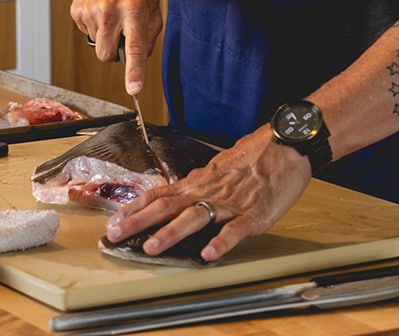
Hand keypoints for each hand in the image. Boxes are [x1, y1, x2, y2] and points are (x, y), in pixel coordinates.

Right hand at [72, 0, 161, 94]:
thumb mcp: (151, 2)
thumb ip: (150, 31)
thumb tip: (140, 57)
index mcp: (134, 10)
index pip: (135, 47)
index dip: (135, 71)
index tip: (134, 89)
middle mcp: (111, 12)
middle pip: (107, 55)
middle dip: (113, 50)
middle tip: (120, 30)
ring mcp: (91, 12)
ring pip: (96, 45)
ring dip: (104, 35)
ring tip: (110, 12)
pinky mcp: (77, 12)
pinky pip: (86, 33)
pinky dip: (94, 26)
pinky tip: (100, 8)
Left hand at [103, 129, 311, 261]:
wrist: (286, 144)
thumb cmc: (254, 158)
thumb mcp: (218, 169)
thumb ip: (198, 185)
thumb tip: (178, 195)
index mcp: (198, 183)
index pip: (159, 195)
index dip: (135, 209)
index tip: (113, 222)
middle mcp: (207, 191)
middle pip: (167, 206)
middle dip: (139, 222)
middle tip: (115, 236)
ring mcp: (229, 203)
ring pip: (195, 217)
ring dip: (172, 233)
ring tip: (153, 248)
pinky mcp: (253, 214)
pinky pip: (235, 229)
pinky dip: (221, 242)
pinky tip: (209, 254)